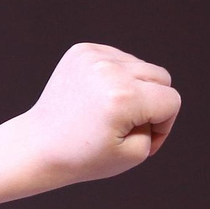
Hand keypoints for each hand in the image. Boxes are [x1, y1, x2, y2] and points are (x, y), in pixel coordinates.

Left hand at [8, 43, 179, 192]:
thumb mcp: (135, 154)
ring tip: (107, 112)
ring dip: (134, 89)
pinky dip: (115, 78)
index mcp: (124, 98)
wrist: (37, 147)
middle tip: (126, 126)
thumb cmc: (83, 157)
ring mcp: (92, 57)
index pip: (171, 101)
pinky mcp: (81, 51)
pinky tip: (95, 97)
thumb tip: (154, 95)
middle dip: (151, 103)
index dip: (163, 125)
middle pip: (160, 78)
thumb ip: (158, 125)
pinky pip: (119, 59)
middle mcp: (109, 71)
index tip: (142, 138)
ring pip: (141, 66)